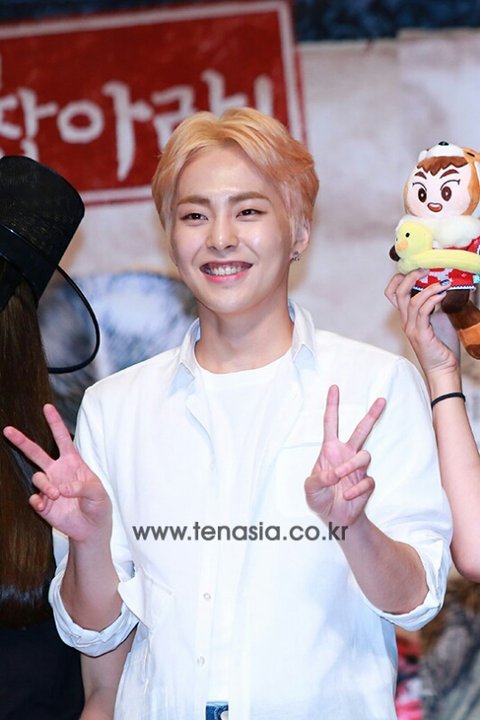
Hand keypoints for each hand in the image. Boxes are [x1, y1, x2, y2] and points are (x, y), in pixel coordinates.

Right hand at [3, 404, 110, 541]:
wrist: (92, 528)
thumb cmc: (98, 505)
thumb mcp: (98, 493)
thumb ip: (83, 487)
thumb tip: (63, 487)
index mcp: (73, 462)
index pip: (62, 439)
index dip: (55, 423)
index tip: (47, 407)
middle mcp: (57, 472)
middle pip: (36, 453)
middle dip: (22, 441)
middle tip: (8, 430)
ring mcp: (49, 487)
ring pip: (37, 477)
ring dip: (45, 485)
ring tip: (55, 495)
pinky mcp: (43, 504)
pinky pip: (34, 498)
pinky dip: (39, 501)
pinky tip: (45, 505)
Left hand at [305, 385, 384, 526]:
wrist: (334, 519)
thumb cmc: (320, 498)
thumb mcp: (310, 488)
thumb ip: (318, 479)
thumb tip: (334, 473)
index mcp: (330, 450)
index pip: (331, 423)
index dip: (332, 405)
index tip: (334, 388)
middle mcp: (346, 455)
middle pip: (361, 430)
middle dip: (372, 415)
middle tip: (381, 400)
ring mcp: (358, 468)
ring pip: (364, 456)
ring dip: (351, 466)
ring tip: (340, 477)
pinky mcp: (367, 483)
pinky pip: (367, 480)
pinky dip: (356, 488)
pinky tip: (348, 495)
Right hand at [385, 270, 458, 376]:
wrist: (443, 369)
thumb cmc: (442, 346)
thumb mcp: (438, 320)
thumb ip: (436, 305)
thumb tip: (445, 285)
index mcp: (407, 317)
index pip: (393, 294)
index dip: (399, 279)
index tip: (415, 269)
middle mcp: (406, 321)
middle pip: (398, 293)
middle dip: (410, 277)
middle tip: (425, 269)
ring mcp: (412, 328)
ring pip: (411, 301)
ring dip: (428, 287)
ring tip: (442, 282)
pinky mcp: (421, 334)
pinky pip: (423, 312)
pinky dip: (432, 299)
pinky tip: (442, 294)